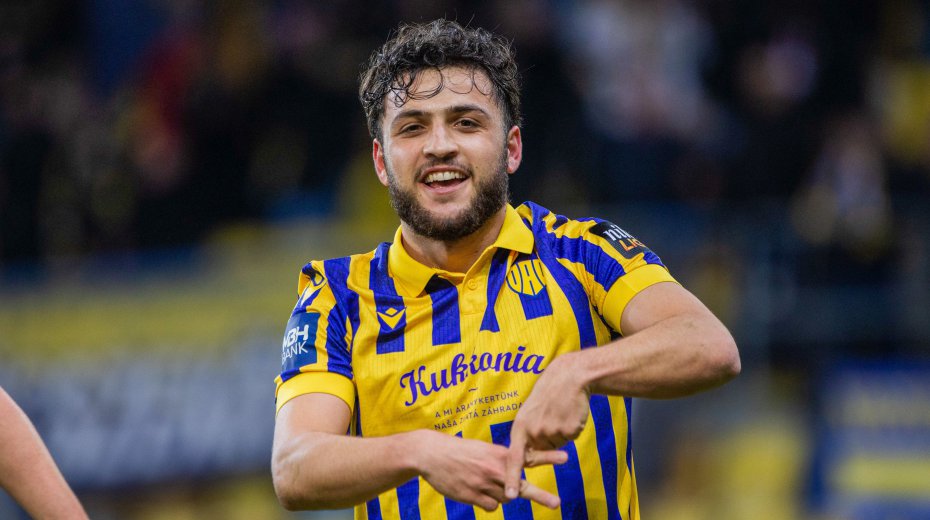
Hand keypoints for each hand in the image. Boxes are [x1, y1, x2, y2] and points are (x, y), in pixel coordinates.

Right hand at [414, 430, 565, 510]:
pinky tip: (474, 490)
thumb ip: (501, 464)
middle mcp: (495, 470)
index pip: (528, 457)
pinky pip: (491, 507)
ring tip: (481, 481)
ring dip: (500, 494)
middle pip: (522, 488)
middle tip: (557, 503)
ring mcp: (484, 485)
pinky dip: (487, 502)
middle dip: (541, 496)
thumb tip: (513, 485)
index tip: (566, 458)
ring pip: (505, 499)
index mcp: (499, 454)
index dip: (548, 458)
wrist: (432, 454)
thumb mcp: (483, 450)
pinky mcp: (473, 497)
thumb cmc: (460, 451)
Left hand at [504, 353, 590, 498]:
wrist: (569, 377)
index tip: (510, 495)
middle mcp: (534, 432)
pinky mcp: (569, 431)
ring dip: (561, 433)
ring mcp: (552, 432)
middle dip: (549, 444)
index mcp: (521, 427)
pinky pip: (571, 438)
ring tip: (560, 411)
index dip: (512, 477)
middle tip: (551, 419)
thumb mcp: (530, 412)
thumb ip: (529, 433)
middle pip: (543, 452)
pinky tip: (570, 412)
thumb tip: (533, 455)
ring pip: (558, 446)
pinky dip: (572, 428)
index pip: (514, 457)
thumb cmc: (549, 395)